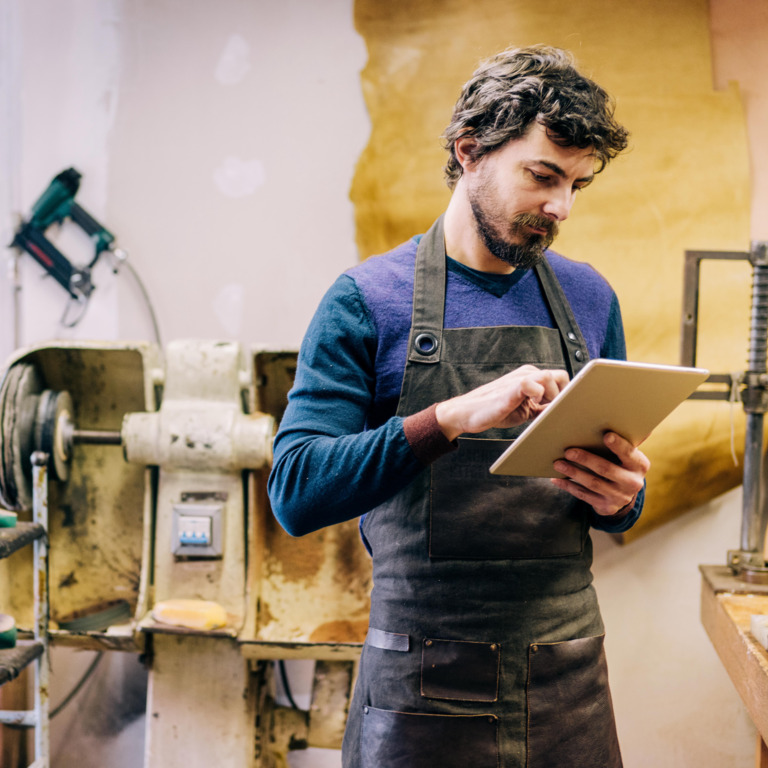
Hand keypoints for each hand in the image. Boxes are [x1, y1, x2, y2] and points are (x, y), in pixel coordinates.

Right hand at [435, 365, 569, 440]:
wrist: (468, 413)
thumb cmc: (495, 411)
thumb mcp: (525, 410)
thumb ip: (542, 407)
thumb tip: (562, 413)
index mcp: (532, 377)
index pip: (560, 379)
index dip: (566, 395)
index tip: (563, 409)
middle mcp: (528, 373)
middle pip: (561, 375)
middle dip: (563, 395)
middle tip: (551, 410)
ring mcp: (520, 378)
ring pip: (550, 377)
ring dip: (552, 396)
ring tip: (540, 408)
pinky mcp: (513, 386)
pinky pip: (534, 384)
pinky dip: (539, 396)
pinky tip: (531, 405)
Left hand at [551, 431, 649, 516]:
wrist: (624, 495)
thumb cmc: (621, 465)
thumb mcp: (628, 455)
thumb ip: (625, 440)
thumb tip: (629, 414)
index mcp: (639, 465)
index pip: (629, 453)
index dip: (618, 445)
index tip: (606, 435)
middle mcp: (632, 483)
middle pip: (606, 469)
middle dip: (586, 459)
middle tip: (568, 451)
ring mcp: (619, 497)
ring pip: (592, 483)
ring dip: (573, 473)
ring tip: (558, 463)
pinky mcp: (606, 506)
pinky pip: (584, 496)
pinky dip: (569, 487)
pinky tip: (557, 479)